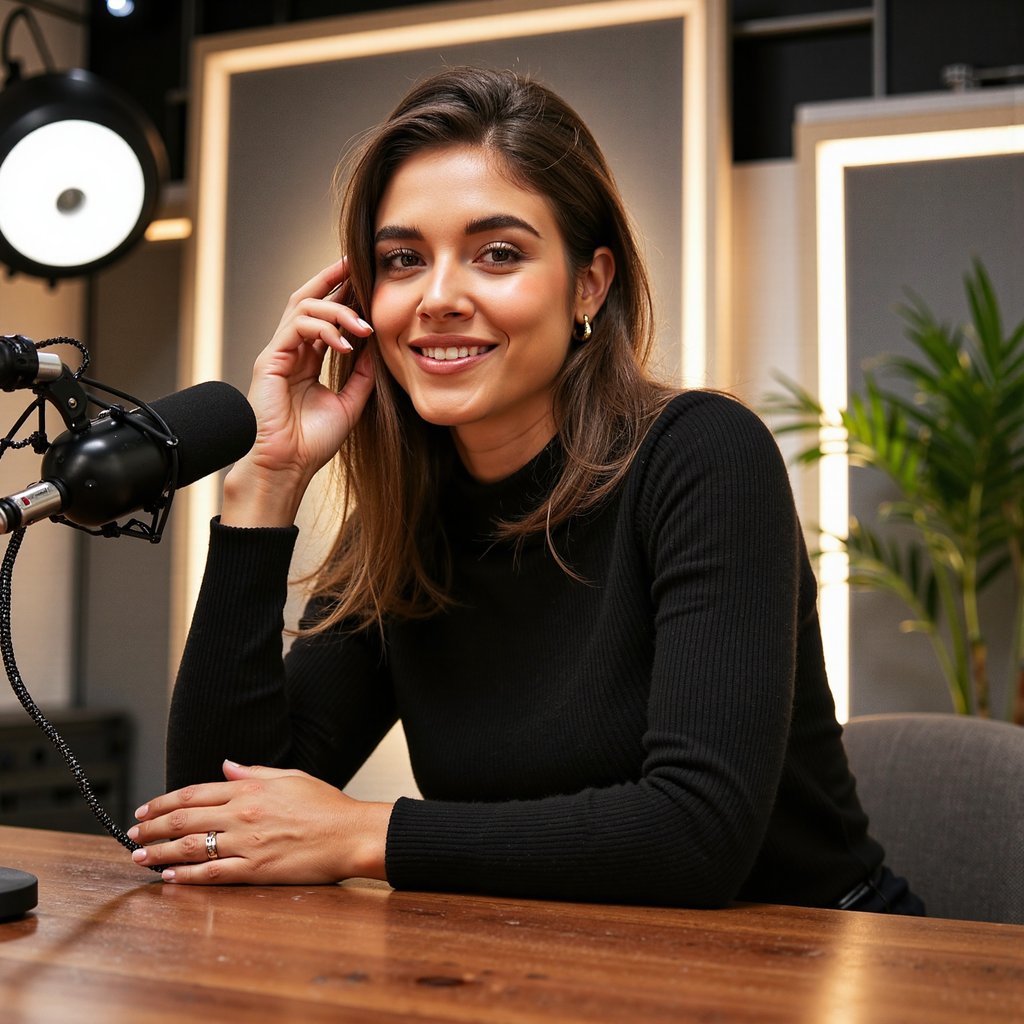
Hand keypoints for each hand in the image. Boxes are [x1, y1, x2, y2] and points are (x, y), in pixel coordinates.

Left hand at [128, 760, 392, 885]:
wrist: (351, 834)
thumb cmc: (328, 806)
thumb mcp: (291, 777)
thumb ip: (254, 772)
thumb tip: (226, 766)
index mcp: (250, 789)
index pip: (194, 793)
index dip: (164, 802)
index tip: (144, 809)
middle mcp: (243, 814)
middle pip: (184, 819)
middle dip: (152, 827)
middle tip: (132, 835)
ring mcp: (247, 844)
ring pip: (191, 847)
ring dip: (160, 853)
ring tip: (139, 856)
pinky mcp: (256, 871)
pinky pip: (213, 873)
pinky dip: (187, 876)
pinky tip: (170, 877)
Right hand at [222, 257, 375, 525]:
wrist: (287, 468)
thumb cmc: (312, 443)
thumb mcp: (350, 402)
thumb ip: (363, 374)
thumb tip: (377, 346)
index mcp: (306, 359)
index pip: (322, 315)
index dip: (341, 293)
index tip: (364, 277)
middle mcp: (290, 351)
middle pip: (308, 298)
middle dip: (332, 279)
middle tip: (357, 265)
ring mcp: (278, 353)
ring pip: (303, 307)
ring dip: (337, 311)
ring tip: (364, 328)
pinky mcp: (270, 361)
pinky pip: (296, 328)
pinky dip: (323, 329)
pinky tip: (345, 344)